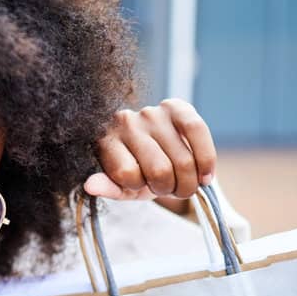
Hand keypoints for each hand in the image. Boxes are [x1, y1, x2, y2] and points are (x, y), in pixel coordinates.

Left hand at [84, 99, 215, 200]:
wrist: (159, 153)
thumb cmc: (138, 172)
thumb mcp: (122, 186)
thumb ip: (108, 188)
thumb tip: (89, 186)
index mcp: (106, 141)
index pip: (127, 174)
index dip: (139, 187)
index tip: (142, 186)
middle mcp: (126, 122)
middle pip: (159, 170)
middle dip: (170, 189)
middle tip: (171, 189)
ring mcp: (151, 112)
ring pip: (182, 160)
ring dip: (189, 182)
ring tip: (185, 183)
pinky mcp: (177, 106)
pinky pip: (197, 131)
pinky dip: (207, 160)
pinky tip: (206, 176)